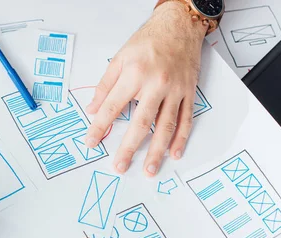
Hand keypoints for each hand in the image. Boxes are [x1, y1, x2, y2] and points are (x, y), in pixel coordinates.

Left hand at [85, 1, 206, 176]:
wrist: (179, 25)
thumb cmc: (148, 41)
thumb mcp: (119, 58)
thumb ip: (104, 86)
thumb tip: (92, 109)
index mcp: (134, 75)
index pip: (112, 107)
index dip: (100, 127)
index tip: (91, 142)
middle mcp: (156, 84)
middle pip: (140, 123)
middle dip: (129, 148)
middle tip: (120, 166)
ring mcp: (175, 90)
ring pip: (166, 126)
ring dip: (157, 151)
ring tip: (150, 170)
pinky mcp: (189, 92)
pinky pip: (186, 119)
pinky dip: (180, 138)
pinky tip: (174, 153)